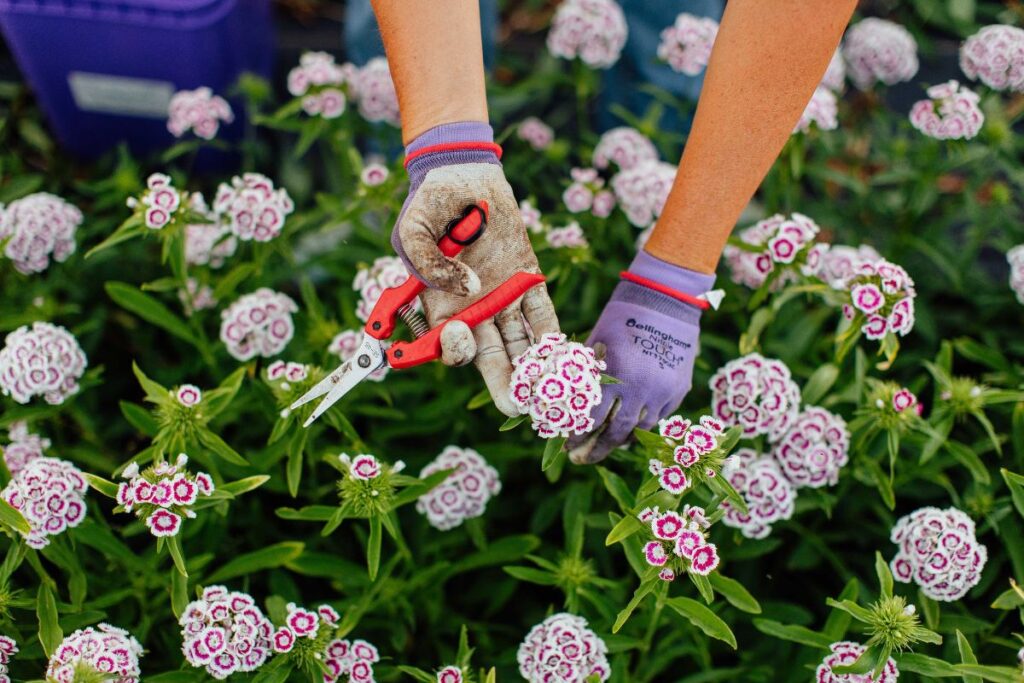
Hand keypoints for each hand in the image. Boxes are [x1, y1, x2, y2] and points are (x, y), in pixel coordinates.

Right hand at [393, 122, 558, 415]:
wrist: (464, 175)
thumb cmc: (430, 205)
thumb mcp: (413, 231)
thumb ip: (429, 264)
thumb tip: (468, 289)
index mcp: (441, 310)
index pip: (450, 349)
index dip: (455, 352)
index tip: (462, 336)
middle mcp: (474, 313)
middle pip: (492, 361)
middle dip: (507, 386)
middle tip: (521, 405)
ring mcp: (504, 300)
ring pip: (521, 346)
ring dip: (536, 370)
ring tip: (551, 391)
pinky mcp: (529, 282)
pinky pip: (543, 317)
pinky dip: (554, 339)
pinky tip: (565, 358)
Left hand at [566, 251, 713, 463]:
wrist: (666, 302)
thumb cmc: (622, 318)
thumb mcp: (597, 343)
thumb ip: (586, 375)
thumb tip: (567, 403)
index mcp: (616, 376)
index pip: (592, 418)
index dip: (577, 435)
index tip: (566, 446)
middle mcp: (641, 390)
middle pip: (617, 433)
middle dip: (597, 449)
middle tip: (582, 460)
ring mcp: (663, 393)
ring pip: (640, 430)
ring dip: (621, 440)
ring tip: (606, 446)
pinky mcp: (679, 391)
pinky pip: (659, 417)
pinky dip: (643, 425)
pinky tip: (630, 429)